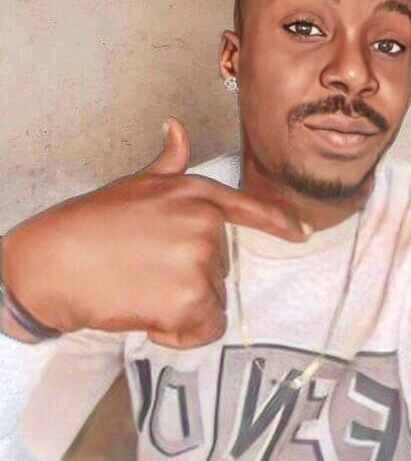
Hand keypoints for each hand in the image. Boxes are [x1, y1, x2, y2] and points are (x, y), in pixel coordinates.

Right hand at [1, 119, 308, 347]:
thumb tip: (175, 125)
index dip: (279, 223)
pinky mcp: (190, 297)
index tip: (303, 233)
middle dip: (189, 277)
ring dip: (182, 307)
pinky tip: (149, 317)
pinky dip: (180, 334)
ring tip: (142, 290)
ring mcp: (199, 259)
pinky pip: (205, 328)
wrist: (57, 259)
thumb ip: (168, 161)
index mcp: (196, 194)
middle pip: (221, 267)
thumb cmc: (93, 222)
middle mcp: (205, 223)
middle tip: (146, 271)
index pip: (249, 209)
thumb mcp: (136, 183)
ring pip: (212, 299)